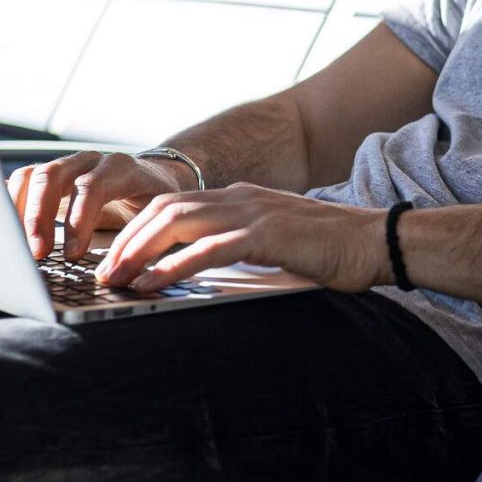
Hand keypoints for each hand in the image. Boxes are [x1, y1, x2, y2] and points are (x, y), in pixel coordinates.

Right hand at [6, 151, 189, 259]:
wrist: (156, 179)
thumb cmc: (153, 203)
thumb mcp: (154, 218)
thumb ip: (136, 237)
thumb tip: (116, 273)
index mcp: (120, 169)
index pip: (91, 188)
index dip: (77, 221)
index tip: (72, 255)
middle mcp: (90, 161)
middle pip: (53, 176)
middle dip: (40, 216)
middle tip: (37, 253)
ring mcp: (68, 164)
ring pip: (33, 176)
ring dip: (20, 211)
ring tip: (16, 244)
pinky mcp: (52, 175)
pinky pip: (24, 180)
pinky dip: (12, 202)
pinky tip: (8, 228)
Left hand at [96, 183, 389, 293]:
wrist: (378, 241)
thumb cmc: (333, 250)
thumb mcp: (276, 244)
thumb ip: (241, 247)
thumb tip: (204, 268)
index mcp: (240, 198)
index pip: (173, 205)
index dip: (137, 229)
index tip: (115, 258)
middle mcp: (240, 198)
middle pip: (165, 209)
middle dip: (127, 239)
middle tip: (103, 272)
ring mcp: (253, 213)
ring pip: (179, 223)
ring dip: (140, 251)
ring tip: (116, 278)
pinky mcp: (267, 235)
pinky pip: (209, 248)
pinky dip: (175, 265)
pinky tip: (154, 282)